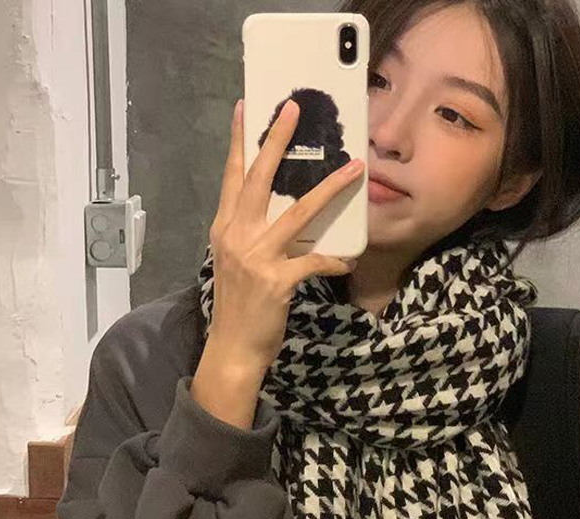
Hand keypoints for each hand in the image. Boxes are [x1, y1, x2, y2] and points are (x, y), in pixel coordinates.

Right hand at [206, 97, 364, 371]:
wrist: (233, 349)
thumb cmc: (237, 307)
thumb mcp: (236, 263)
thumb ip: (251, 236)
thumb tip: (279, 216)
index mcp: (225, 229)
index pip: (232, 177)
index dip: (239, 142)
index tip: (246, 108)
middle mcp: (236, 236)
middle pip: (258, 180)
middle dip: (277, 141)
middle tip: (293, 108)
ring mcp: (255, 257)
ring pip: (297, 213)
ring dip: (329, 189)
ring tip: (354, 167)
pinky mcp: (276, 280)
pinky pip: (314, 261)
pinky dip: (333, 261)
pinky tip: (348, 260)